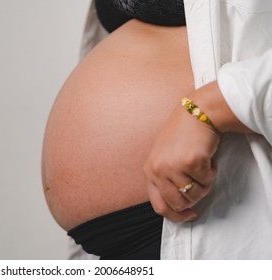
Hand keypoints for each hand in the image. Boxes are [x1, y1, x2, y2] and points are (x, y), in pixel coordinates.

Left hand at [143, 102, 219, 221]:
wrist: (195, 114)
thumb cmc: (182, 136)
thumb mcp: (164, 159)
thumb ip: (165, 180)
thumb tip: (178, 207)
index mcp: (149, 171)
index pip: (158, 206)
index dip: (176, 216)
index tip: (190, 214)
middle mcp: (158, 170)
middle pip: (178, 204)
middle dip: (194, 199)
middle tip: (200, 183)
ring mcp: (174, 167)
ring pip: (195, 195)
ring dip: (204, 184)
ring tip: (202, 167)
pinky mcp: (192, 162)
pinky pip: (207, 181)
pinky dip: (212, 172)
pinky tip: (207, 158)